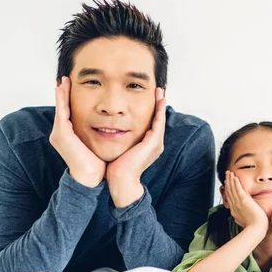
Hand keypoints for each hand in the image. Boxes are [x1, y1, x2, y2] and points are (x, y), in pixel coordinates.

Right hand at [49, 77, 105, 186]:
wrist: (92, 177)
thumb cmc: (97, 162)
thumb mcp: (97, 142)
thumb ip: (98, 132)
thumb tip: (111, 124)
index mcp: (68, 135)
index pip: (68, 112)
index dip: (69, 99)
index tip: (72, 85)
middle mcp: (60, 133)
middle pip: (62, 108)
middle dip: (63, 93)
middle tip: (65, 78)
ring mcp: (59, 134)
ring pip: (60, 108)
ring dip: (61, 93)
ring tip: (64, 80)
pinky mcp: (62, 134)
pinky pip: (61, 113)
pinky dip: (62, 101)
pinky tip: (63, 89)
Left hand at [106, 87, 166, 206]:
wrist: (120, 181)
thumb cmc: (116, 168)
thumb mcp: (120, 149)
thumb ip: (120, 139)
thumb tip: (110, 130)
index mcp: (148, 145)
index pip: (152, 123)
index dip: (153, 110)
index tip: (151, 97)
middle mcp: (155, 143)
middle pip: (159, 119)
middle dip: (159, 104)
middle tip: (159, 90)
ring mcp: (156, 143)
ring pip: (160, 119)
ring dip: (161, 104)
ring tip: (160, 91)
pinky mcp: (154, 142)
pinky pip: (158, 122)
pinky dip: (159, 110)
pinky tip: (159, 100)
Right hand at [224, 171, 268, 231]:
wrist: (256, 229)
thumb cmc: (254, 227)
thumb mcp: (244, 222)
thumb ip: (241, 217)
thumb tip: (238, 217)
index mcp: (234, 211)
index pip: (230, 197)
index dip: (228, 189)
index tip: (227, 183)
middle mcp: (234, 206)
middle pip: (229, 191)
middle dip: (227, 182)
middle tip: (226, 174)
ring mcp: (238, 203)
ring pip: (232, 189)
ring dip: (230, 179)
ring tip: (229, 172)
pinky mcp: (243, 200)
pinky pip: (238, 189)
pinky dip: (235, 182)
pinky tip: (234, 177)